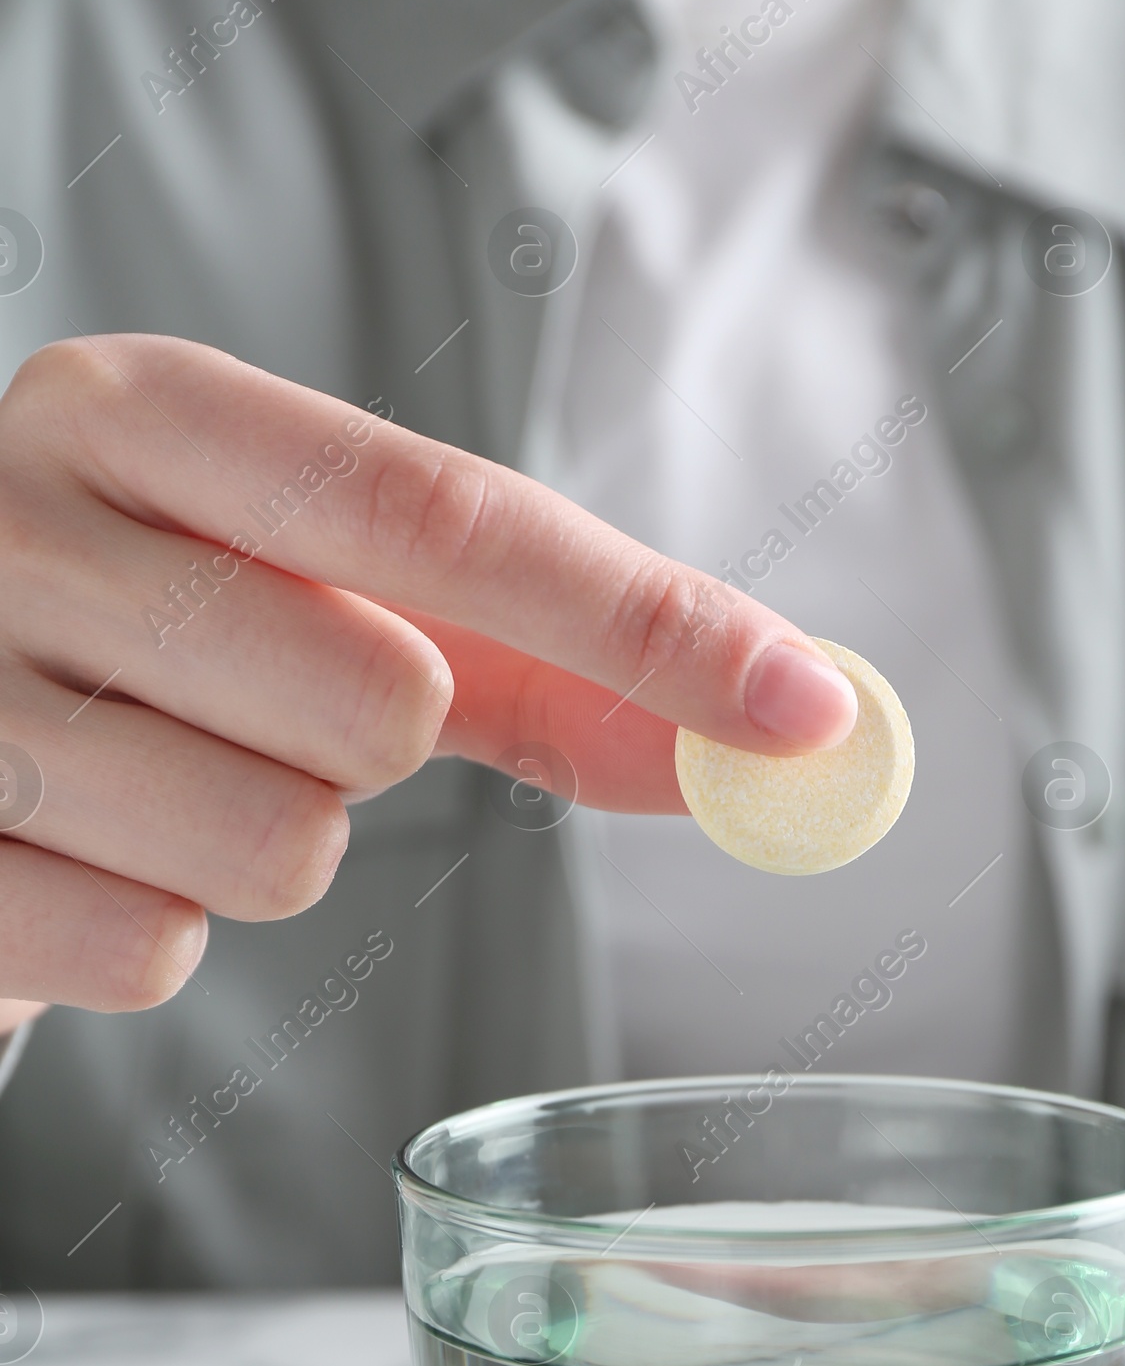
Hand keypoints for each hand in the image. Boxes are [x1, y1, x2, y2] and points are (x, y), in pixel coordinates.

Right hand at [0, 335, 853, 1023]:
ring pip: (278, 847)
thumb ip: (542, 660)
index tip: (805, 710)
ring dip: (264, 850)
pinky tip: (82, 865)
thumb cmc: (145, 657)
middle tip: (265, 717)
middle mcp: (18, 516)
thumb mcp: (321, 604)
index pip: (446, 511)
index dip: (646, 621)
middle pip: (379, 698)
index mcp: (142, 413)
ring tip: (159, 788)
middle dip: (377, 747)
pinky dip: (154, 933)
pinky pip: (151, 952)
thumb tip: (778, 729)